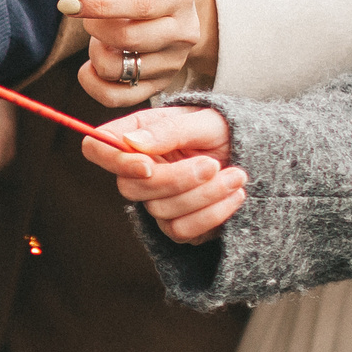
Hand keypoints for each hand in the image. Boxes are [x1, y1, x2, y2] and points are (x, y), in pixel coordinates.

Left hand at [67, 0, 218, 106]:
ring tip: (102, 40)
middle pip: (128, 39)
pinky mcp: (159, 86)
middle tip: (90, 19)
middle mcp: (182, 33)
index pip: (140, 4)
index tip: (68, 4)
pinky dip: (93, 83)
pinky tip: (93, 65)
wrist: (178, 10)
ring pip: (117, 69)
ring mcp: (173, 63)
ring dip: (95, 53)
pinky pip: (116, 97)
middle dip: (94, 27)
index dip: (100, 6)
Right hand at [75, 105, 245, 242]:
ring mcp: (157, 200)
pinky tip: (235, 195)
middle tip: (212, 164)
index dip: (114, 161)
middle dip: (177, 180)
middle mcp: (140, 169)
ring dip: (205, 196)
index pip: (96, 148)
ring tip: (236, 176)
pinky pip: (184, 231)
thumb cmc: (223, 129)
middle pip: (130, 187)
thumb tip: (131, 143)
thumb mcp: (202, 120)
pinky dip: (214, 215)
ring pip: (161, 212)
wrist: (255, 152)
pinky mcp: (179, 224)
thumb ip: (167, 131)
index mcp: (136, 135)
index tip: (148, 165)